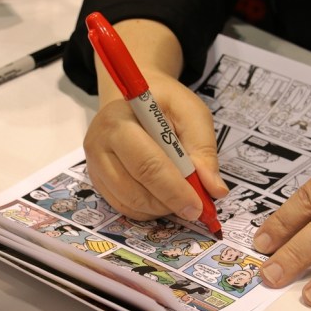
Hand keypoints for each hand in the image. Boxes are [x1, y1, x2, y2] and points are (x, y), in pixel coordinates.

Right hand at [84, 19, 226, 220]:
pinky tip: (163, 197)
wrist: (134, 100)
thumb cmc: (164, 104)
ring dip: (160, 208)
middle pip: (134, 189)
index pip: (146, 164)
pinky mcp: (97, 181)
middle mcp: (99, 144)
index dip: (174, 189)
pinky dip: (148, 210)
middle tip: (195, 210)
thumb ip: (204, 149)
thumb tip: (215, 190)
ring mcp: (94, 165)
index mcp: (119, 121)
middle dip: (169, 203)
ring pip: (129, 203)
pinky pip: (123, 207)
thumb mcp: (191, 113)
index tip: (198, 206)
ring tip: (180, 196)